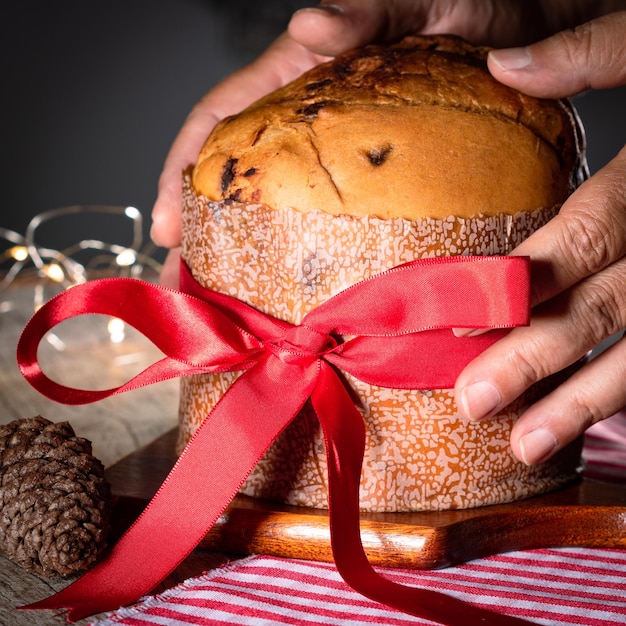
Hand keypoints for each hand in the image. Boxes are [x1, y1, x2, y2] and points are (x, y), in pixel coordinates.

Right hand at [151, 0, 570, 286]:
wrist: (534, 31)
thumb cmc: (486, 8)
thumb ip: (370, 9)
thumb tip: (309, 28)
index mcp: (304, 73)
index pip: (221, 119)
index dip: (183, 172)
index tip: (166, 227)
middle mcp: (313, 116)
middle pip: (236, 173)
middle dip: (202, 229)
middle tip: (184, 285)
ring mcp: (343, 152)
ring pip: (276, 203)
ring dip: (243, 251)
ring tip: (224, 301)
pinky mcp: (377, 178)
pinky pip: (330, 218)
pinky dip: (305, 252)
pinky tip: (298, 286)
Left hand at [454, 12, 625, 464]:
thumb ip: (601, 51)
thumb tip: (506, 62)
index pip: (585, 235)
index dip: (519, 284)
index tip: (457, 326)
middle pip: (609, 304)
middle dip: (538, 358)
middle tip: (474, 402)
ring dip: (587, 400)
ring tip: (525, 442)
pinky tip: (594, 417)